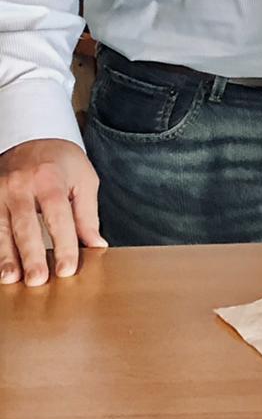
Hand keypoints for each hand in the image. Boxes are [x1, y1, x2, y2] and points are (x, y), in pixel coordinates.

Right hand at [0, 140, 107, 286]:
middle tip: (37, 280)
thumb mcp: (84, 181)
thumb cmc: (62, 163)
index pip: (57, 216)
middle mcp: (20, 185)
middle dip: (31, 255)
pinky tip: (0, 265)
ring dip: (6, 256)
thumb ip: (87, 215)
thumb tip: (96, 245)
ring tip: (11, 278)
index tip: (66, 269)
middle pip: (25, 225)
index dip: (63, 245)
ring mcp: (0, 191)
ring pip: (1, 228)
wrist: (32, 138)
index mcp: (49, 179)